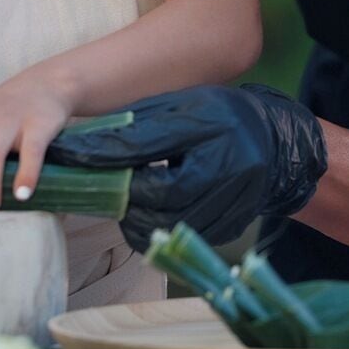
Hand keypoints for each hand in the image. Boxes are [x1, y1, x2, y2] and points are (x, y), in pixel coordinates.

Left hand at [43, 83, 329, 252]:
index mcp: (215, 144)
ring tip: (115, 194)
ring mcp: (228, 214)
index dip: (108, 162)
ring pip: (162, 228)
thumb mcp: (184, 109)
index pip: (149, 162)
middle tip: (90, 182)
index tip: (73, 157)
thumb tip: (84, 146)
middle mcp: (227, 183)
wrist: (275, 148)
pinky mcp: (223, 233)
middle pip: (156, 203)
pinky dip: (151, 227)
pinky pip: (175, 238)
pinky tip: (141, 208)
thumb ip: (137, 129)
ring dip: (131, 215)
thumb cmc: (224, 118)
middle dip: (119, 194)